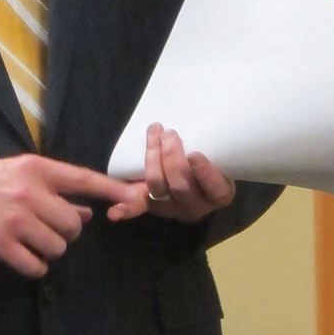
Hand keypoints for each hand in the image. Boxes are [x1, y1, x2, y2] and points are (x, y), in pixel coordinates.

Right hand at [0, 154, 137, 278]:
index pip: (83, 179)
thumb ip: (56, 191)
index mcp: (37, 170)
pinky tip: (23, 254)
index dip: (111, 189)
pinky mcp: (2, 245)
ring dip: (50, 248)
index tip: (135, 196)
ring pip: (58, 246)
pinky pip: (36, 265)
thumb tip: (88, 211)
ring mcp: (16, 220)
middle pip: (73, 224)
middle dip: (66, 230)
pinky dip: (35, 265)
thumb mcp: (22, 174)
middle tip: (47, 226)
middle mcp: (30, 193)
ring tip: (31, 239)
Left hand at [106, 124, 235, 224]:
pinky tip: (114, 212)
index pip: (215, 189)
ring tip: (153, 134)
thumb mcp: (218, 151)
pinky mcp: (152, 204)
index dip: (204, 173)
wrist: (196, 168)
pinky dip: (126, 208)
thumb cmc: (211, 153)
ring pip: (158, 188)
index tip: (194, 154)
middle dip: (172, 159)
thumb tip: (212, 121)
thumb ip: (212, 143)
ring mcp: (172, 207)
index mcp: (219, 194)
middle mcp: (196, 206)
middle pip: (181, 187)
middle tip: (169, 134)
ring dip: (152, 161)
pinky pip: (139, 206)